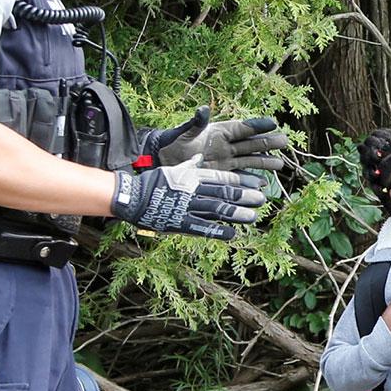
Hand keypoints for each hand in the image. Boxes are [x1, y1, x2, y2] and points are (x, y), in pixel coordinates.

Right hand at [110, 160, 264, 239]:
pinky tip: (232, 234)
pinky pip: (201, 227)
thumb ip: (190, 165)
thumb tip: (202, 156)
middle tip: (261, 199)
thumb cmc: (151, 182)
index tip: (258, 183)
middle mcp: (191, 190)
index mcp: (191, 176)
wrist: (129, 197)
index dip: (241, 180)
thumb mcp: (172, 169)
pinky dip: (217, 230)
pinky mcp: (178, 222)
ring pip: (215, 208)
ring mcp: (185, 206)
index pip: (222, 176)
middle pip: (222, 192)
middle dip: (244, 196)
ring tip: (252, 217)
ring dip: (236, 213)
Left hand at [139, 110, 289, 177]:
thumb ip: (196, 123)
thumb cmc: (173, 143)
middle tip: (284, 141)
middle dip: (267, 143)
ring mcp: (226, 161)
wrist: (164, 160)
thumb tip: (203, 109)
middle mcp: (227, 146)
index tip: (273, 123)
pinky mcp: (223, 175)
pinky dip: (251, 180)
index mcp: (220, 131)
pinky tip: (262, 184)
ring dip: (264, 162)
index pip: (242, 128)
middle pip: (251, 144)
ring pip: (250, 161)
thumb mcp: (184, 132)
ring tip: (280, 164)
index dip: (257, 126)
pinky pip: (240, 177)